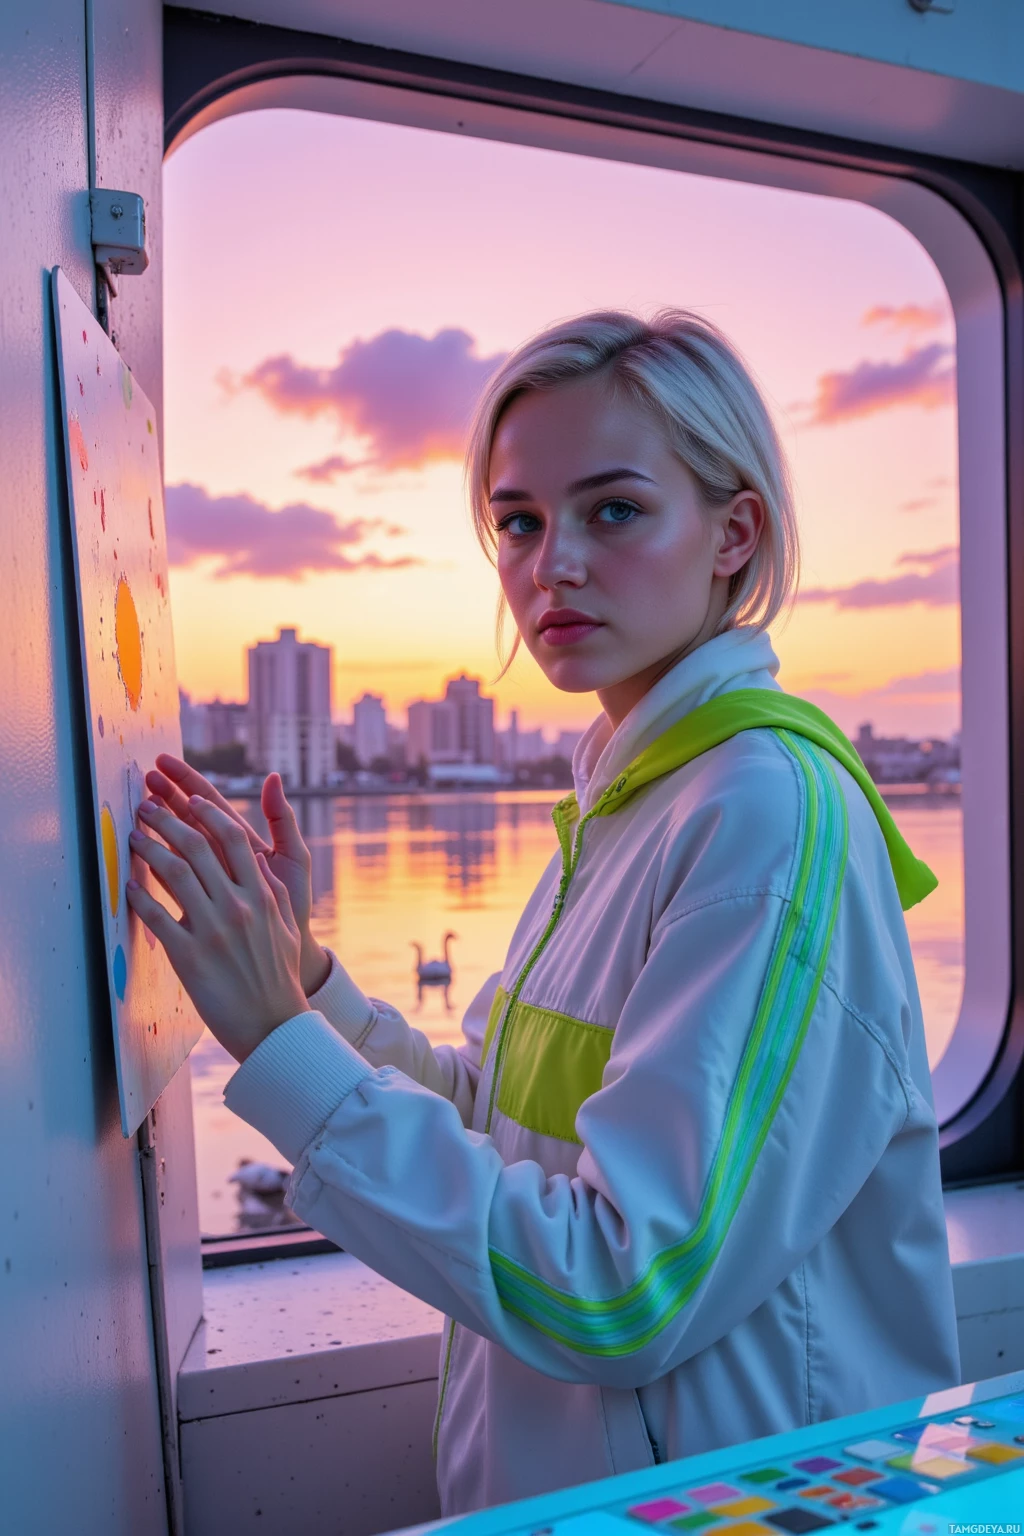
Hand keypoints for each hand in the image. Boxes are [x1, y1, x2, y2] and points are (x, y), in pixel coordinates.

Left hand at [146, 755, 329, 994]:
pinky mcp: (189, 957)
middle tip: (148, 807)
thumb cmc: (278, 975)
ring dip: (149, 849)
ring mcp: (213, 930)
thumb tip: (256, 858)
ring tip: (134, 837)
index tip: (189, 797)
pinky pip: (157, 918)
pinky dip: (140, 897)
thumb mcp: (285, 925)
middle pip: (197, 848)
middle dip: (168, 820)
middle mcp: (238, 907)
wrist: (273, 1024)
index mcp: (262, 895)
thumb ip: (271, 889)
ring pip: (174, 875)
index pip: (232, 838)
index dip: (208, 812)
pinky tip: (129, 885)